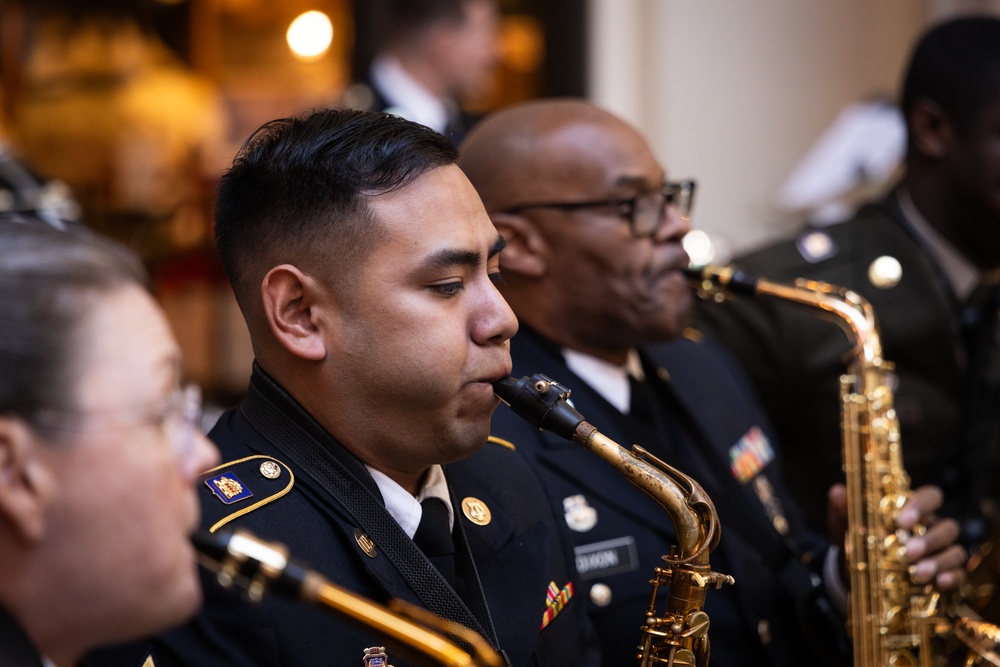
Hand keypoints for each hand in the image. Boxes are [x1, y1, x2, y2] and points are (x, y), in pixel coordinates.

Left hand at [827, 484, 966, 590]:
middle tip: (907, 552)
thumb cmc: (859, 542)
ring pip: (955, 550)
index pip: (930, 496)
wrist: (859, 575)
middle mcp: (931, 529)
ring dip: (938, 561)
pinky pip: (959, 574)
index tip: (901, 520)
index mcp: (912, 511)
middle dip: (930, 539)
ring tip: (916, 573)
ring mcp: (941, 552)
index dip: (921, 505)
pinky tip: (938, 583)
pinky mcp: (946, 574)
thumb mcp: (847, 527)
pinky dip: (951, 577)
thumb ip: (843, 510)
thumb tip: (837, 492)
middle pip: (948, 526)